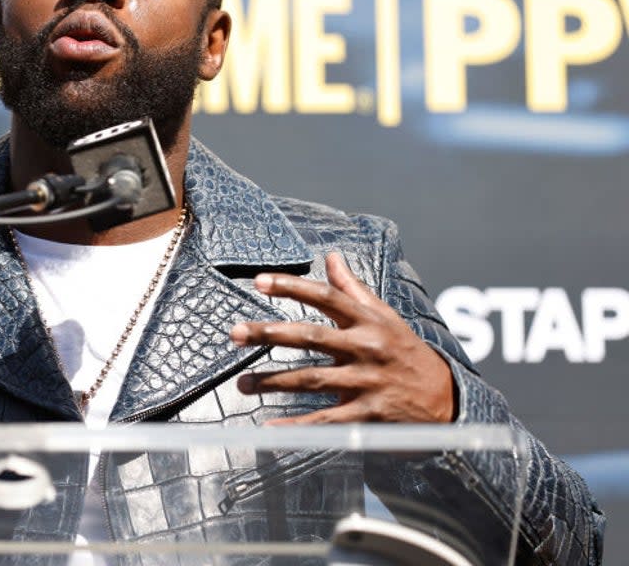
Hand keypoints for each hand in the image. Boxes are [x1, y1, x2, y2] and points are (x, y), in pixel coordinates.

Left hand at [230, 253, 454, 424]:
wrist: (448, 400)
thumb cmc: (406, 353)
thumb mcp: (385, 317)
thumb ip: (353, 288)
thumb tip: (330, 256)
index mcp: (368, 321)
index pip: (326, 297)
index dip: (292, 287)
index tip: (259, 281)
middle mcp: (366, 348)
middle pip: (311, 337)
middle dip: (270, 334)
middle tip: (234, 333)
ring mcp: (366, 382)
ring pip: (312, 380)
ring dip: (273, 382)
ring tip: (241, 384)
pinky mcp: (368, 414)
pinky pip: (326, 420)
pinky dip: (297, 426)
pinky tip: (269, 427)